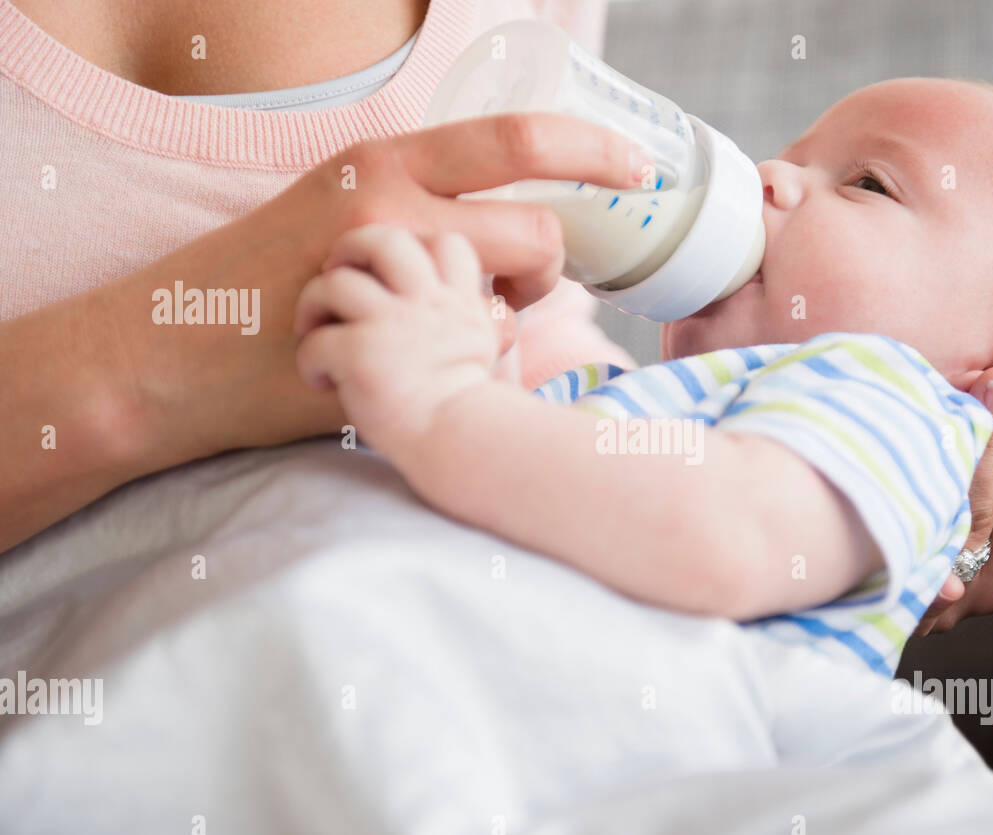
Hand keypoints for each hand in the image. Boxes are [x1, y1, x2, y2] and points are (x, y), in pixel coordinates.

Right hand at [113, 113, 650, 463]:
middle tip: (523, 285)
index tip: (641, 166)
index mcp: (385, 161)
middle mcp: (393, 209)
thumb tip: (503, 234)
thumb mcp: (337, 205)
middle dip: (552, 266)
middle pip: (539, 230)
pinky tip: (422, 356)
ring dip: (514, 313)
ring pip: (515, 297)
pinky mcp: (385, 350)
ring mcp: (391, 285)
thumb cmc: (259, 277)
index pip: (517, 138)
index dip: (594, 150)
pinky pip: (473, 352)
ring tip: (458, 321)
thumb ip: (418, 208)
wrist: (169, 350)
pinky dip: (471, 355)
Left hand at [295, 225, 502, 459]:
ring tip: (314, 329)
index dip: (414, 248)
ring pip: (337, 281)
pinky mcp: (361, 353)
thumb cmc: (468, 410)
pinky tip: (320, 380)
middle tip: (336, 273)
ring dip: (314, 303)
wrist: (460, 444)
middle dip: (351, 249)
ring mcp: (394, 325)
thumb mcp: (483, 349)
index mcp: (459, 300)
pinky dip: (309, 360)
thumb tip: (483, 304)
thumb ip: (472, 315)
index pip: (445, 242)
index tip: (395, 277)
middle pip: (386, 238)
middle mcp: (428, 303)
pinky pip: (316, 341)